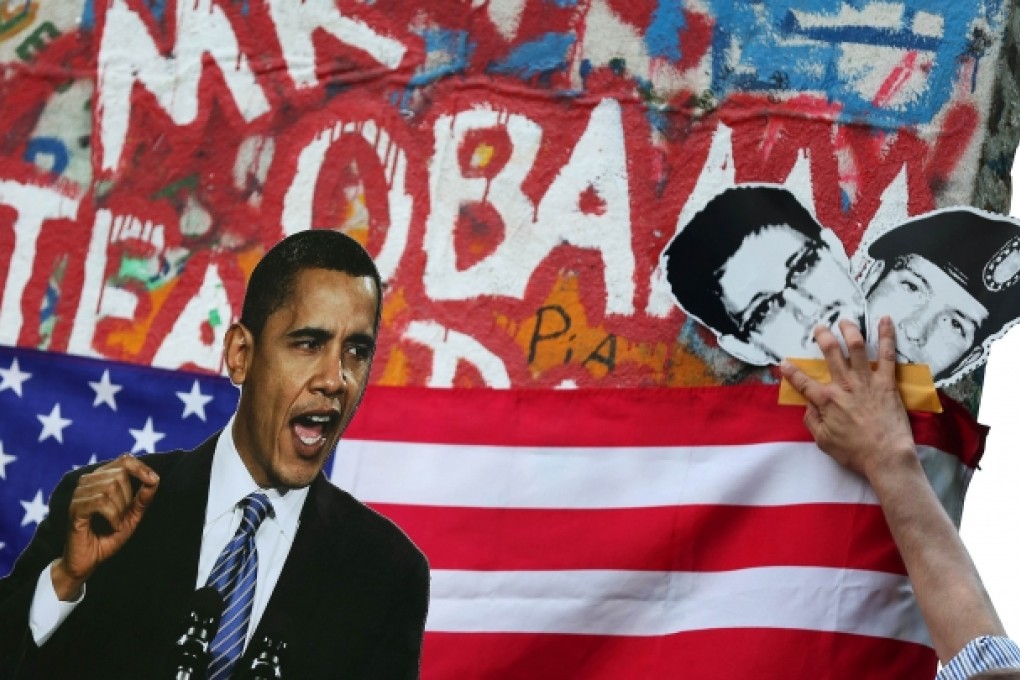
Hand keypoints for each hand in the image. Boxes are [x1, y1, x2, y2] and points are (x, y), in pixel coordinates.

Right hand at [51, 454, 158, 599]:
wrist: (87, 560)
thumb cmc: (108, 535)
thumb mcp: (132, 516)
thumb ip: (143, 498)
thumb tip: (155, 479)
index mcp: (101, 478)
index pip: (124, 459)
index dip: (141, 467)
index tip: (153, 480)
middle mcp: (88, 482)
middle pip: (120, 474)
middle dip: (128, 497)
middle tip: (123, 516)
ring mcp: (79, 494)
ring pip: (110, 488)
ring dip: (120, 510)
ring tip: (116, 523)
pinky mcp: (74, 508)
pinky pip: (101, 502)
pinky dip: (113, 516)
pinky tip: (113, 526)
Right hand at [779, 317, 915, 478]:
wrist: (886, 457)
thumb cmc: (855, 453)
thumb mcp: (823, 441)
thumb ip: (812, 421)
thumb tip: (807, 405)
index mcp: (826, 401)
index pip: (803, 382)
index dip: (791, 372)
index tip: (783, 363)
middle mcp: (844, 386)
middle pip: (830, 353)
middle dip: (822, 337)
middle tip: (819, 329)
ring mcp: (867, 381)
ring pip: (856, 347)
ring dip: (849, 331)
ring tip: (845, 322)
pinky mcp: (887, 382)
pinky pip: (887, 355)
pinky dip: (886, 336)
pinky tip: (885, 320)